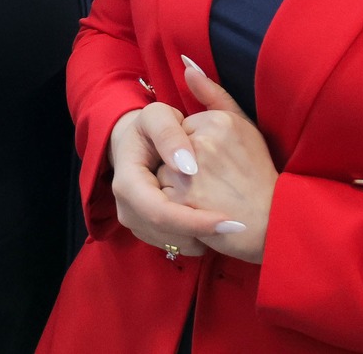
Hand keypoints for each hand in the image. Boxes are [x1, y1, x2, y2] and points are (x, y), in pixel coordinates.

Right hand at [107, 98, 245, 259]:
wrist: (138, 144)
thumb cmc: (150, 128)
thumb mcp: (157, 117)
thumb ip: (169, 133)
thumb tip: (186, 166)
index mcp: (127, 182)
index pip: (158, 212)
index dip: (191, 221)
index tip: (226, 219)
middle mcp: (127, 208)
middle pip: (167, 234)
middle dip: (202, 233)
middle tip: (236, 227)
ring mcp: (136, 222)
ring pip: (173, 244)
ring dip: (202, 239)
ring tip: (228, 224)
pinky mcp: (148, 231)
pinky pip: (176, 245)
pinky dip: (198, 239)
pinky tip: (213, 224)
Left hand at [155, 57, 279, 264]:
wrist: (272, 223)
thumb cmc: (258, 174)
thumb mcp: (245, 126)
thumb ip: (213, 94)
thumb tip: (187, 65)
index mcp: (218, 122)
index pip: (183, 128)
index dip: (197, 149)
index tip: (220, 163)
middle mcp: (202, 143)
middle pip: (171, 148)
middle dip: (184, 164)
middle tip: (216, 181)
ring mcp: (190, 173)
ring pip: (163, 172)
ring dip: (176, 185)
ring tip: (208, 196)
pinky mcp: (180, 202)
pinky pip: (161, 197)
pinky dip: (174, 206)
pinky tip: (200, 209)